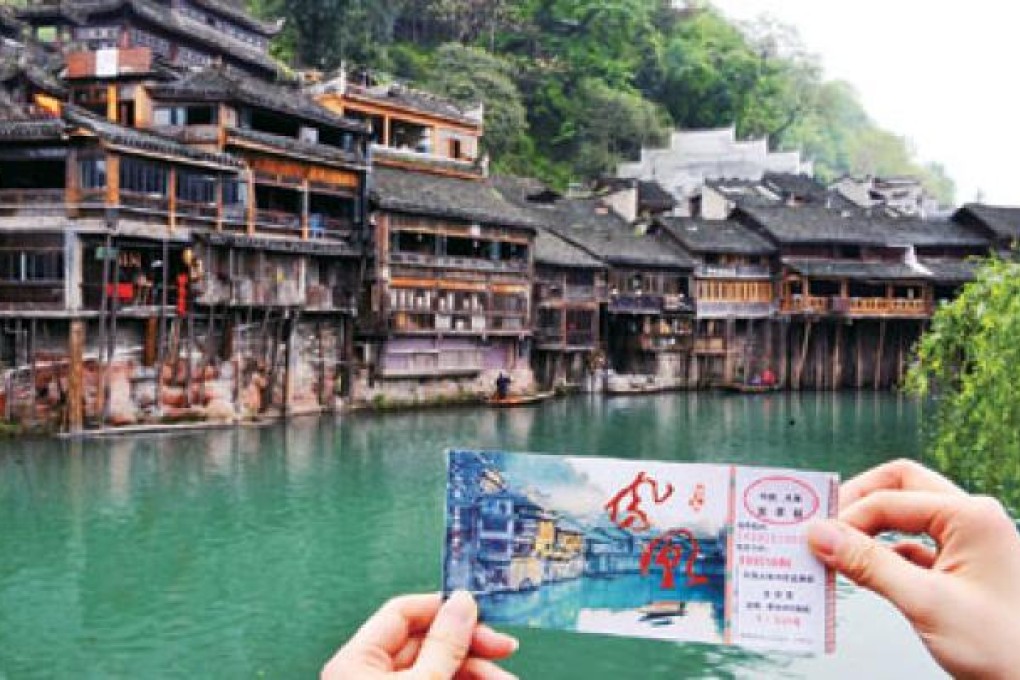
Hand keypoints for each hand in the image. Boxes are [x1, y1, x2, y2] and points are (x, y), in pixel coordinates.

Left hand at [321, 591, 517, 679]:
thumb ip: (445, 644)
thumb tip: (462, 602)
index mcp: (356, 661)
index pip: (403, 612)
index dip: (444, 608)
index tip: (481, 612)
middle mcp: (367, 675)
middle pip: (427, 643)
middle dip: (472, 648)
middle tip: (506, 649)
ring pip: (438, 669)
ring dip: (476, 672)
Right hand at [807, 459, 1019, 678]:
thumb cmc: (1003, 648)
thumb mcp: (926, 603)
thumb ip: (869, 564)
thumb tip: (819, 534)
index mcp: (971, 517)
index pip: (890, 500)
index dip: (847, 518)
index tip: (814, 540)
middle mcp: (971, 520)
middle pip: (899, 488)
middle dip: (857, 503)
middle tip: (824, 525)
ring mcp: (968, 543)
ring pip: (905, 515)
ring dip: (869, 528)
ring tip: (835, 549)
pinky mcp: (960, 569)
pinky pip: (912, 546)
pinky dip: (883, 554)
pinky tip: (862, 573)